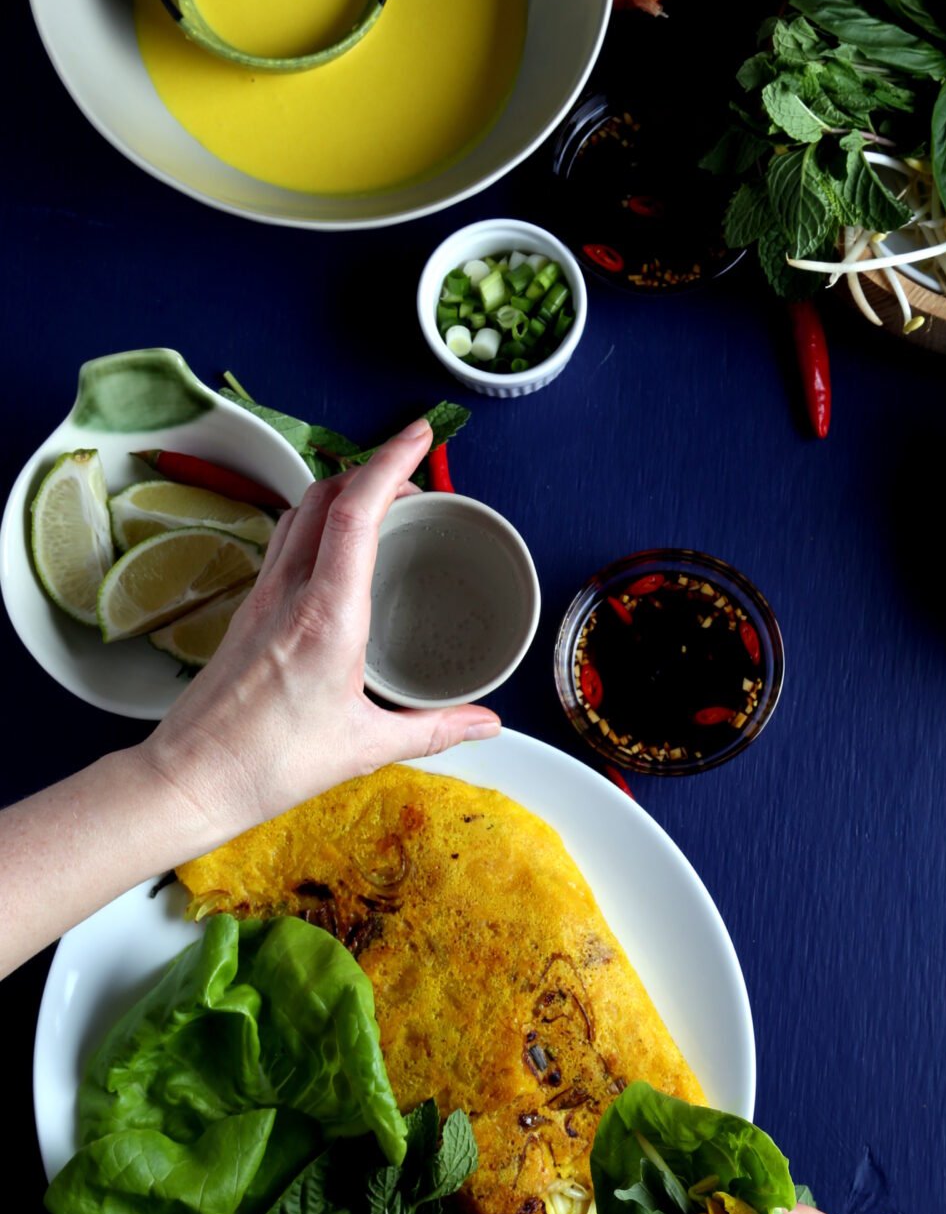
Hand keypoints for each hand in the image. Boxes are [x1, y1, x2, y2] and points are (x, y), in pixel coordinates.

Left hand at [137, 421, 500, 850]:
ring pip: (301, 511)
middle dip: (373, 468)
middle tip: (416, 473)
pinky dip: (319, 522)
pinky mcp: (248, 609)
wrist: (191, 778)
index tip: (421, 435)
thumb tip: (487, 722)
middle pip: (326, 495)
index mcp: (326, 616)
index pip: (357, 512)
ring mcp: (263, 595)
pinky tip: (341, 548)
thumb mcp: (366, 747)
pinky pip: (286, 541)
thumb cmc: (268, 764)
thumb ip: (435, 729)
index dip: (390, 461)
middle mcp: (289, 591)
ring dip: (342, 491)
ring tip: (383, 501)